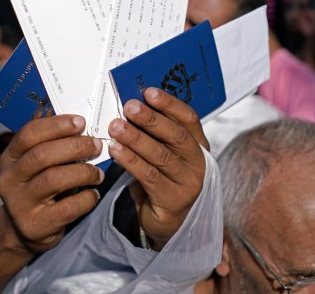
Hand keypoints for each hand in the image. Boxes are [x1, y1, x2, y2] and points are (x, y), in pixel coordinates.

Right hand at [0, 115, 104, 253]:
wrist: (26, 229)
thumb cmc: (41, 187)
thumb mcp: (39, 165)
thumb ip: (55, 147)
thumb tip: (87, 128)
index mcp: (10, 157)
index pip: (29, 134)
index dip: (56, 125)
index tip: (81, 121)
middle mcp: (9, 178)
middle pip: (42, 155)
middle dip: (74, 146)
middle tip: (96, 145)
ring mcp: (19, 203)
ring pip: (53, 179)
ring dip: (83, 172)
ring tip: (98, 173)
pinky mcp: (35, 225)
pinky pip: (67, 207)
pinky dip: (86, 198)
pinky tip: (93, 194)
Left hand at [107, 87, 206, 248]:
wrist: (169, 223)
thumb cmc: (163, 180)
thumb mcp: (165, 154)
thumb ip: (155, 134)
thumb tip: (131, 105)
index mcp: (199, 146)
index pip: (189, 119)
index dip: (170, 104)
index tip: (149, 92)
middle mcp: (198, 163)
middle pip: (176, 136)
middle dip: (151, 119)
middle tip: (129, 106)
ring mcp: (188, 183)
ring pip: (161, 156)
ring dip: (136, 138)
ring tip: (116, 126)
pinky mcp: (173, 200)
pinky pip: (149, 176)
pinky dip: (131, 161)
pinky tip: (116, 150)